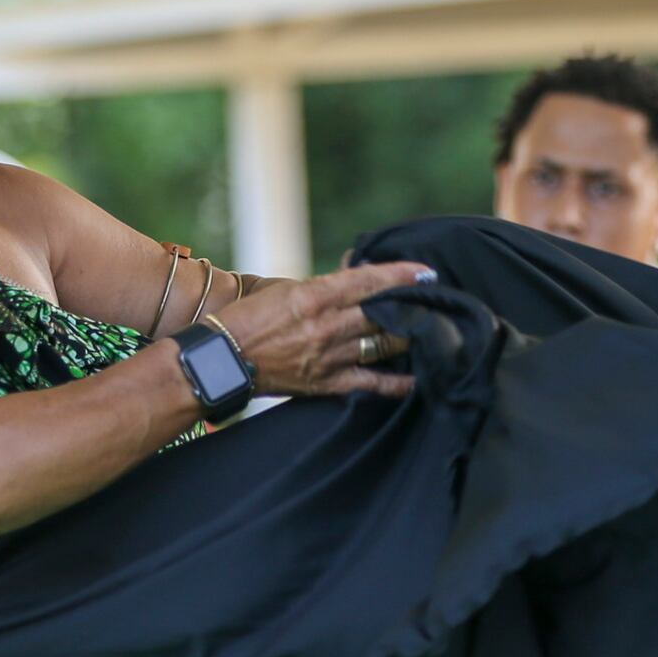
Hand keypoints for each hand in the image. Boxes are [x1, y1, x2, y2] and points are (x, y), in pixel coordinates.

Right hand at [209, 262, 430, 400]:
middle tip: (436, 303)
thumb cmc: (249, 319)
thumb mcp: (285, 289)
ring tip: (430, 331)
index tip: (426, 273)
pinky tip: (415, 380)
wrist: (221, 359)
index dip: (400, 276)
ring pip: (382, 344)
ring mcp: (328, 356)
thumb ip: (324, 285)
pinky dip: (395, 383)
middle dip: (412, 307)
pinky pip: (370, 383)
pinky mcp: (326, 383)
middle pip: (382, 313)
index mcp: (314, 296)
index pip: (368, 281)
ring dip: (408, 337)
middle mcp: (326, 325)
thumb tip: (356, 274)